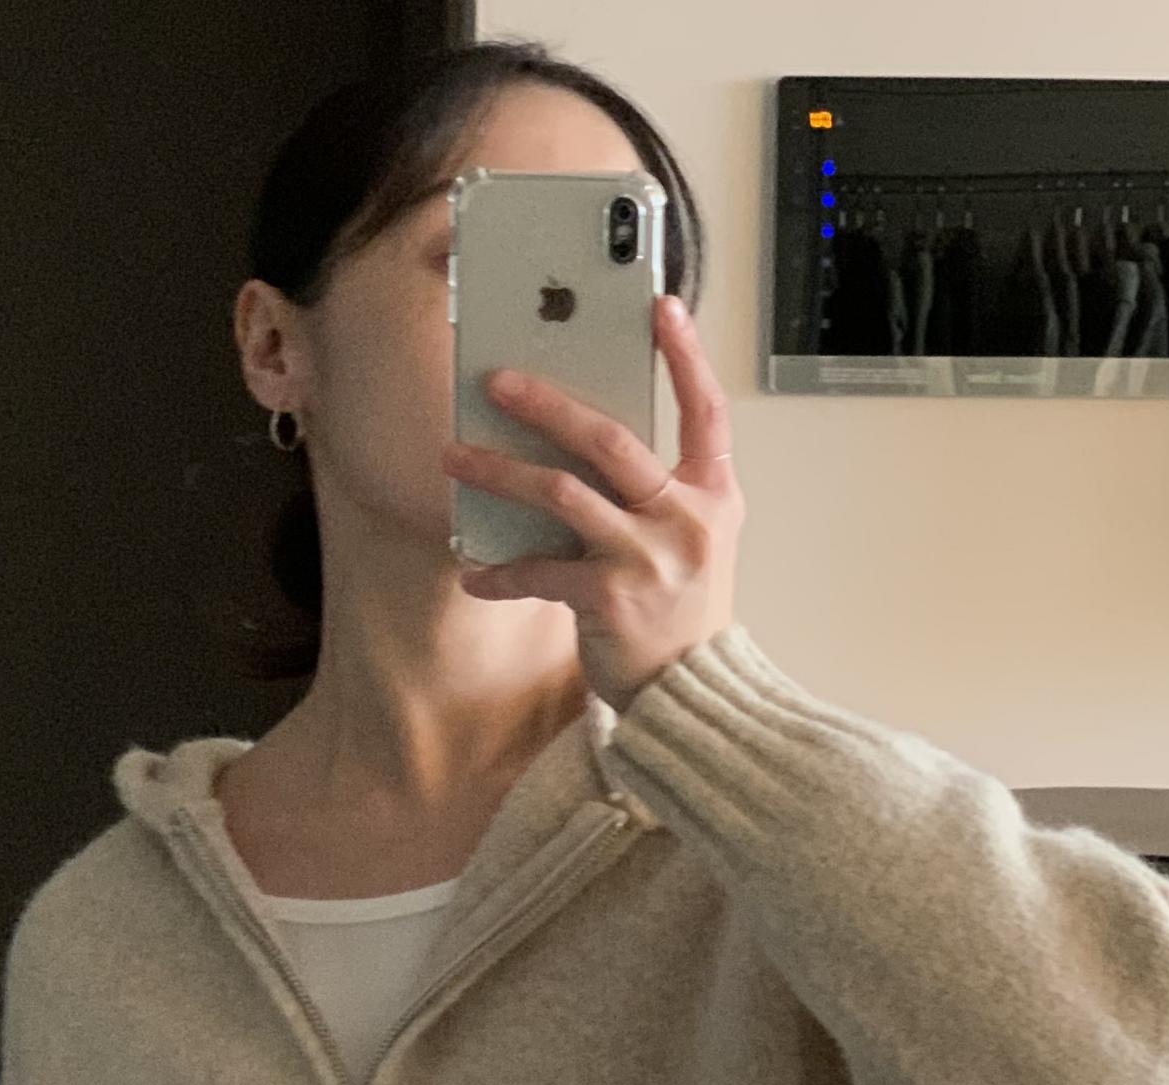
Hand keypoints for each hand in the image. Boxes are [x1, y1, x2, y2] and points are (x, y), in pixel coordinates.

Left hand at [440, 295, 744, 716]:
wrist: (689, 694)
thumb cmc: (681, 615)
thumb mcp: (693, 544)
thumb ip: (655, 495)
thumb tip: (578, 447)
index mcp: (714, 496)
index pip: (707, 411)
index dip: (686, 355)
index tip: (660, 306)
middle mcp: (685, 518)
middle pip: (609, 439)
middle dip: (546, 404)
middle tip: (498, 381)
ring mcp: (647, 557)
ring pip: (559, 492)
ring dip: (497, 471)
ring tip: (455, 457)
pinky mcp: (607, 598)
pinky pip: (538, 570)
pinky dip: (500, 573)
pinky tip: (474, 573)